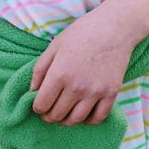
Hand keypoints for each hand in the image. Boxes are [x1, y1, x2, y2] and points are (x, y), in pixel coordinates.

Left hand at [31, 6, 136, 125]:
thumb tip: (32, 91)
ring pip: (75, 120)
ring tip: (65, 114)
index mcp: (59, 74)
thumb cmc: (83, 32)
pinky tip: (84, 113)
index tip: (40, 104)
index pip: (41, 105)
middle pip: (56, 115)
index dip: (37, 108)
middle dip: (49, 116)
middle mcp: (77, 86)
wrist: (116, 27)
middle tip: (50, 110)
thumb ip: (40, 69)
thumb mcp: (55, 45)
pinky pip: (98, 117)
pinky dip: (89, 120)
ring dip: (66, 121)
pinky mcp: (111, 92)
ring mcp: (95, 91)